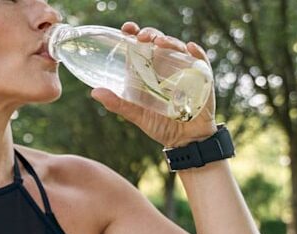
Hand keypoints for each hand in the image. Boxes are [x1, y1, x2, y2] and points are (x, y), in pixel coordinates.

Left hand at [89, 21, 217, 147]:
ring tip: (161, 42)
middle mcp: (166, 66)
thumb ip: (118, 104)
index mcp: (149, 70)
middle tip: (143, 37)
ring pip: (178, 48)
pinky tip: (190, 48)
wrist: (185, 141)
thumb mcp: (137, 115)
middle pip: (159, 42)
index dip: (134, 34)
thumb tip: (94, 92)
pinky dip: (197, 53)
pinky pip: (200, 61)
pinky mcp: (202, 77)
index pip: (141, 45)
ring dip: (170, 41)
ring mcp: (185, 70)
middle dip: (151, 34)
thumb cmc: (161, 126)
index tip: (127, 29)